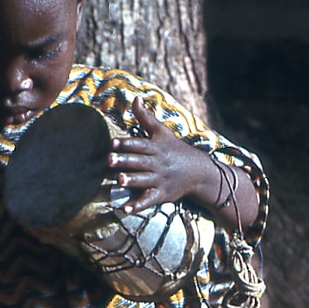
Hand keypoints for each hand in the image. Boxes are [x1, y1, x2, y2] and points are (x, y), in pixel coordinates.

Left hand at [107, 96, 209, 214]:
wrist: (199, 171)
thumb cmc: (175, 149)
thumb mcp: (162, 132)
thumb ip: (146, 117)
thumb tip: (136, 98)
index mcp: (155, 147)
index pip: (139, 144)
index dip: (126, 143)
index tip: (112, 142)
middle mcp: (157, 163)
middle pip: (139, 161)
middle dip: (124, 161)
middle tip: (108, 160)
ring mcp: (159, 179)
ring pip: (143, 180)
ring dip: (131, 180)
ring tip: (119, 180)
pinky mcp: (162, 194)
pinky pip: (148, 200)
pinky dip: (137, 205)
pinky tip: (124, 209)